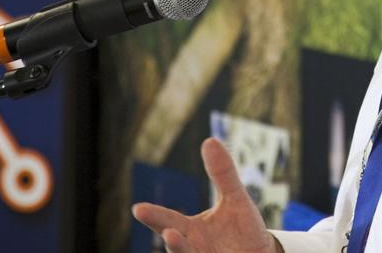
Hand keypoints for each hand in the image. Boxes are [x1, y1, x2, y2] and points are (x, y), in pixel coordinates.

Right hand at [132, 138, 283, 252]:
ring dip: (186, 252)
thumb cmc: (243, 228)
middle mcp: (193, 249)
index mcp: (192, 229)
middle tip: (169, 232)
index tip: (137, 208)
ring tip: (179, 238)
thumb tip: (209, 140)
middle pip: (177, 246)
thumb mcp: (236, 198)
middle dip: (173, 242)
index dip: (154, 216)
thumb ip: (223, 174)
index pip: (168, 221)